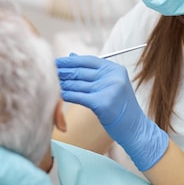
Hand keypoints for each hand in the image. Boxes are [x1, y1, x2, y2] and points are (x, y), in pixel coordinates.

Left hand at [56, 54, 168, 170]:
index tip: (56, 61)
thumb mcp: (111, 85)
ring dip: (61, 83)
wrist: (135, 129)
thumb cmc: (121, 108)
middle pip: (81, 71)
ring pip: (77, 84)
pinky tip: (56, 95)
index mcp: (115, 69)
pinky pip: (78, 96)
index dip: (69, 60)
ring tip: (48, 82)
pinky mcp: (103, 103)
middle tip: (47, 71)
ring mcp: (109, 89)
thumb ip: (93, 71)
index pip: (88, 60)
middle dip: (62, 71)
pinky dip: (66, 95)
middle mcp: (113, 76)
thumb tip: (71, 55)